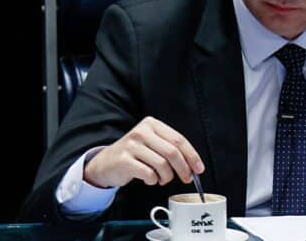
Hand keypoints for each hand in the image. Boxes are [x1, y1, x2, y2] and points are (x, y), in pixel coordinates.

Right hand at [84, 116, 204, 187]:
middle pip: (172, 152)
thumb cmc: (135, 154)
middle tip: (186, 178)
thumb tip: (193, 166)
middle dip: (183, 169)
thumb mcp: (152, 144)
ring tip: (162, 178)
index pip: (179, 139)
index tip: (199, 169)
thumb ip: (171, 149)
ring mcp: (131, 145)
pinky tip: (150, 179)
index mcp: (152, 124)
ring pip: (162, 165)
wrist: (106, 163)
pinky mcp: (124, 160)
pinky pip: (148, 174)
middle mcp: (141, 131)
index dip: (192, 156)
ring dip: (166, 177)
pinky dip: (153, 180)